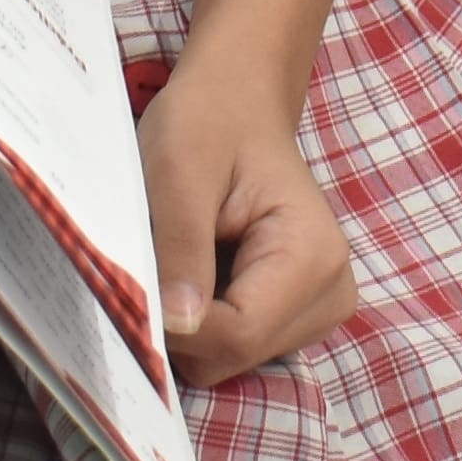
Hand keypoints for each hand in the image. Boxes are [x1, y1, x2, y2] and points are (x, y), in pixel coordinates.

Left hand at [134, 54, 351, 381]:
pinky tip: (194, 268)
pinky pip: (228, 347)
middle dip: (178, 319)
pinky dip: (197, 318)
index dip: (174, 325)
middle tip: (156, 253)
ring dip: (185, 318)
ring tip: (180, 253)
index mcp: (314, 255)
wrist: (236, 101)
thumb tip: (177, 326)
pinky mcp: (293, 318)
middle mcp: (330, 293)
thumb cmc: (208, 121)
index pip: (237, 335)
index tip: (131, 285)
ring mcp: (315, 310)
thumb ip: (181, 249)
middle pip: (231, 356)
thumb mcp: (179, 171)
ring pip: (224, 359)